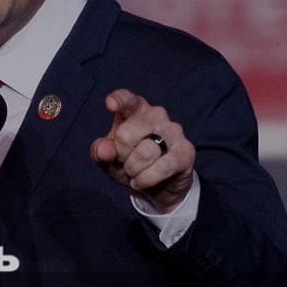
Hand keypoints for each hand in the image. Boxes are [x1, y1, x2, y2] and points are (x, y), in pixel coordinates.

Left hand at [89, 89, 195, 212]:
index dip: (119, 100)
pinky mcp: (186, 150)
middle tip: (127, 161)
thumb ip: (101, 152)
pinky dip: (147, 179)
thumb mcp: (109, 159)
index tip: (111, 105)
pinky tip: (141, 181)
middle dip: (121, 156)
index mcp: (135, 109)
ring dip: (133, 171)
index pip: (127, 100)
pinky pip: (162, 167)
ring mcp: (173, 130)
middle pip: (125, 135)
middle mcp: (156, 114)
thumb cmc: (131, 163)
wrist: (159, 186)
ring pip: (144, 153)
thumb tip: (104, 149)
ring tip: (136, 172)